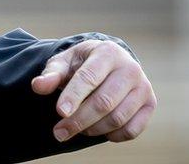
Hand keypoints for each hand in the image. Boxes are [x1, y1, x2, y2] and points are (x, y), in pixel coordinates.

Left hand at [31, 39, 155, 143]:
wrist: (109, 62)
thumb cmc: (81, 63)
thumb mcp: (64, 63)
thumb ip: (51, 74)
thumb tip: (37, 86)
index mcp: (107, 52)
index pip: (89, 78)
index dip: (73, 96)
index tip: (60, 112)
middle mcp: (130, 68)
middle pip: (104, 102)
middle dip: (78, 120)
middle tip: (59, 132)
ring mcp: (144, 87)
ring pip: (117, 118)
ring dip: (92, 129)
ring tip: (75, 128)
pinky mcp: (150, 104)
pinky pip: (131, 130)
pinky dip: (112, 136)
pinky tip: (96, 130)